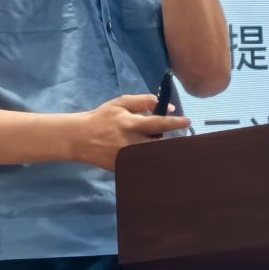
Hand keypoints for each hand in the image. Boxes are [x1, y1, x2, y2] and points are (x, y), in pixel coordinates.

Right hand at [67, 93, 189, 169]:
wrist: (80, 138)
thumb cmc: (103, 118)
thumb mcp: (120, 103)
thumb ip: (143, 102)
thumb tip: (165, 106)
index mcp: (131, 124)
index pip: (159, 124)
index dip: (176, 123)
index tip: (188, 121)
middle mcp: (131, 142)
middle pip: (160, 144)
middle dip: (172, 140)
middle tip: (180, 137)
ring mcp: (128, 157)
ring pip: (154, 155)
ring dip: (162, 150)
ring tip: (166, 145)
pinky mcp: (124, 168)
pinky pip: (144, 164)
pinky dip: (151, 160)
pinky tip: (156, 157)